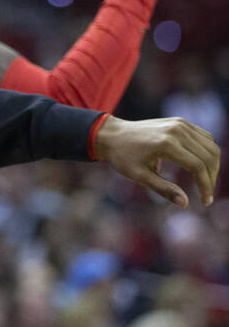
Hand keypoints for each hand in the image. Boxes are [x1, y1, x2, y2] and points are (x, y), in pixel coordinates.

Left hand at [93, 115, 219, 206]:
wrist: (112, 135)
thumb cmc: (123, 157)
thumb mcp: (139, 176)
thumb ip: (163, 189)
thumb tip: (185, 203)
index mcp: (166, 143)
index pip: (197, 166)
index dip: (205, 186)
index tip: (205, 202)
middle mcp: (176, 130)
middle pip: (208, 156)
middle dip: (212, 178)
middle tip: (207, 195)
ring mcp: (180, 123)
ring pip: (211, 146)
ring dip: (214, 166)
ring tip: (206, 183)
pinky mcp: (181, 122)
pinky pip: (205, 137)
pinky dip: (209, 153)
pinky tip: (203, 167)